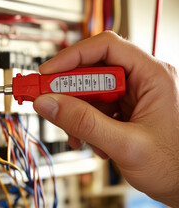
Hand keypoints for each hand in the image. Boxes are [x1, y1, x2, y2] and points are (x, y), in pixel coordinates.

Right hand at [33, 31, 178, 206]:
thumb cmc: (176, 166)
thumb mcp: (127, 144)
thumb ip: (84, 123)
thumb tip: (48, 103)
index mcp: (152, 75)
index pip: (106, 47)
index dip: (72, 56)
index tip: (48, 72)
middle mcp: (142, 80)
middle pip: (93, 69)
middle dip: (69, 90)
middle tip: (49, 103)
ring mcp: (133, 95)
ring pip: (90, 89)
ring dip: (75, 111)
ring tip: (76, 134)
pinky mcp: (125, 109)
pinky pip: (95, 106)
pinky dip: (84, 121)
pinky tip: (90, 139)